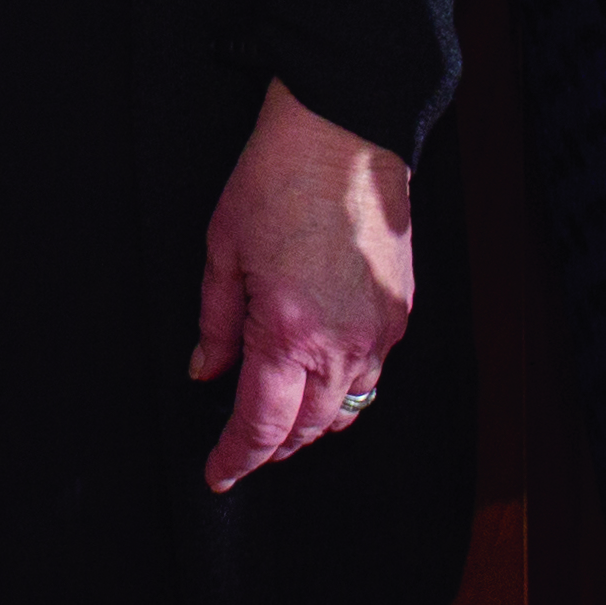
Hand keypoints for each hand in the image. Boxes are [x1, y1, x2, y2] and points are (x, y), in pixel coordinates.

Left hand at [189, 80, 415, 489]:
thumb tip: (206, 372)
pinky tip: (319, 377)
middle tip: (243, 451)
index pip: (262, 423)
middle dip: (274, 447)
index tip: (218, 474)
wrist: (345, 130)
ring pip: (346, 408)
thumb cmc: (277, 178)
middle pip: (309, 428)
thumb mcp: (223, 250)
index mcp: (288, 332)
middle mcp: (341, 343)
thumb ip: (215, 323)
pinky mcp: (399, 312)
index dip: (237, 457)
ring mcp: (378, 330)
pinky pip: (371, 372)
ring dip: (312, 424)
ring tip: (280, 422)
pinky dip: (344, 388)